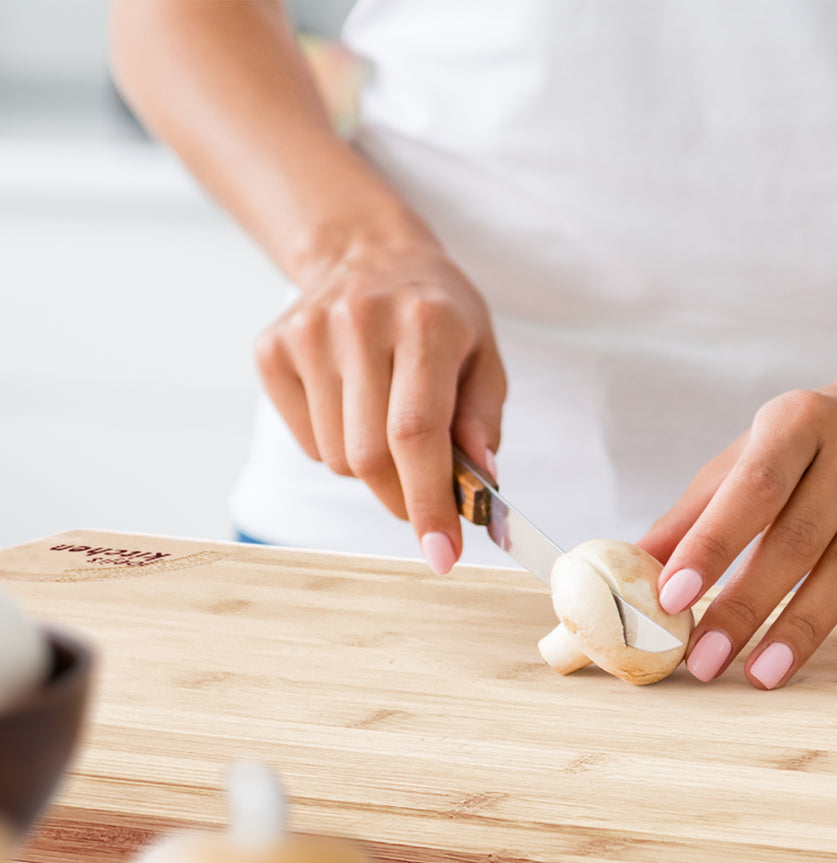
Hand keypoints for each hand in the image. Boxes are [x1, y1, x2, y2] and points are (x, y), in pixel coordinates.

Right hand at [253, 238, 505, 572]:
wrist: (366, 252)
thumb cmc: (437, 316)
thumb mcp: (483, 355)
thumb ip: (484, 421)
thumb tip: (479, 485)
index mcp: (426, 322)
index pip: (417, 434)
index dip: (428, 503)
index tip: (442, 555)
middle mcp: (361, 321)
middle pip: (370, 457)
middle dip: (403, 497)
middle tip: (423, 500)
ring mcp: (307, 333)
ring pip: (338, 458)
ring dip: (370, 468)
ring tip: (386, 420)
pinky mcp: (271, 349)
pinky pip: (308, 442)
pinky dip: (336, 445)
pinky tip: (352, 404)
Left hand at [639, 385, 836, 687]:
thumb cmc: (808, 448)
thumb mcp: (747, 459)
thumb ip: (693, 514)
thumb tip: (631, 569)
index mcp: (799, 418)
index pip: (754, 488)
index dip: (712, 547)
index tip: (672, 601)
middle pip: (799, 538)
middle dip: (747, 607)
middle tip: (707, 661)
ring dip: (804, 630)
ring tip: (763, 675)